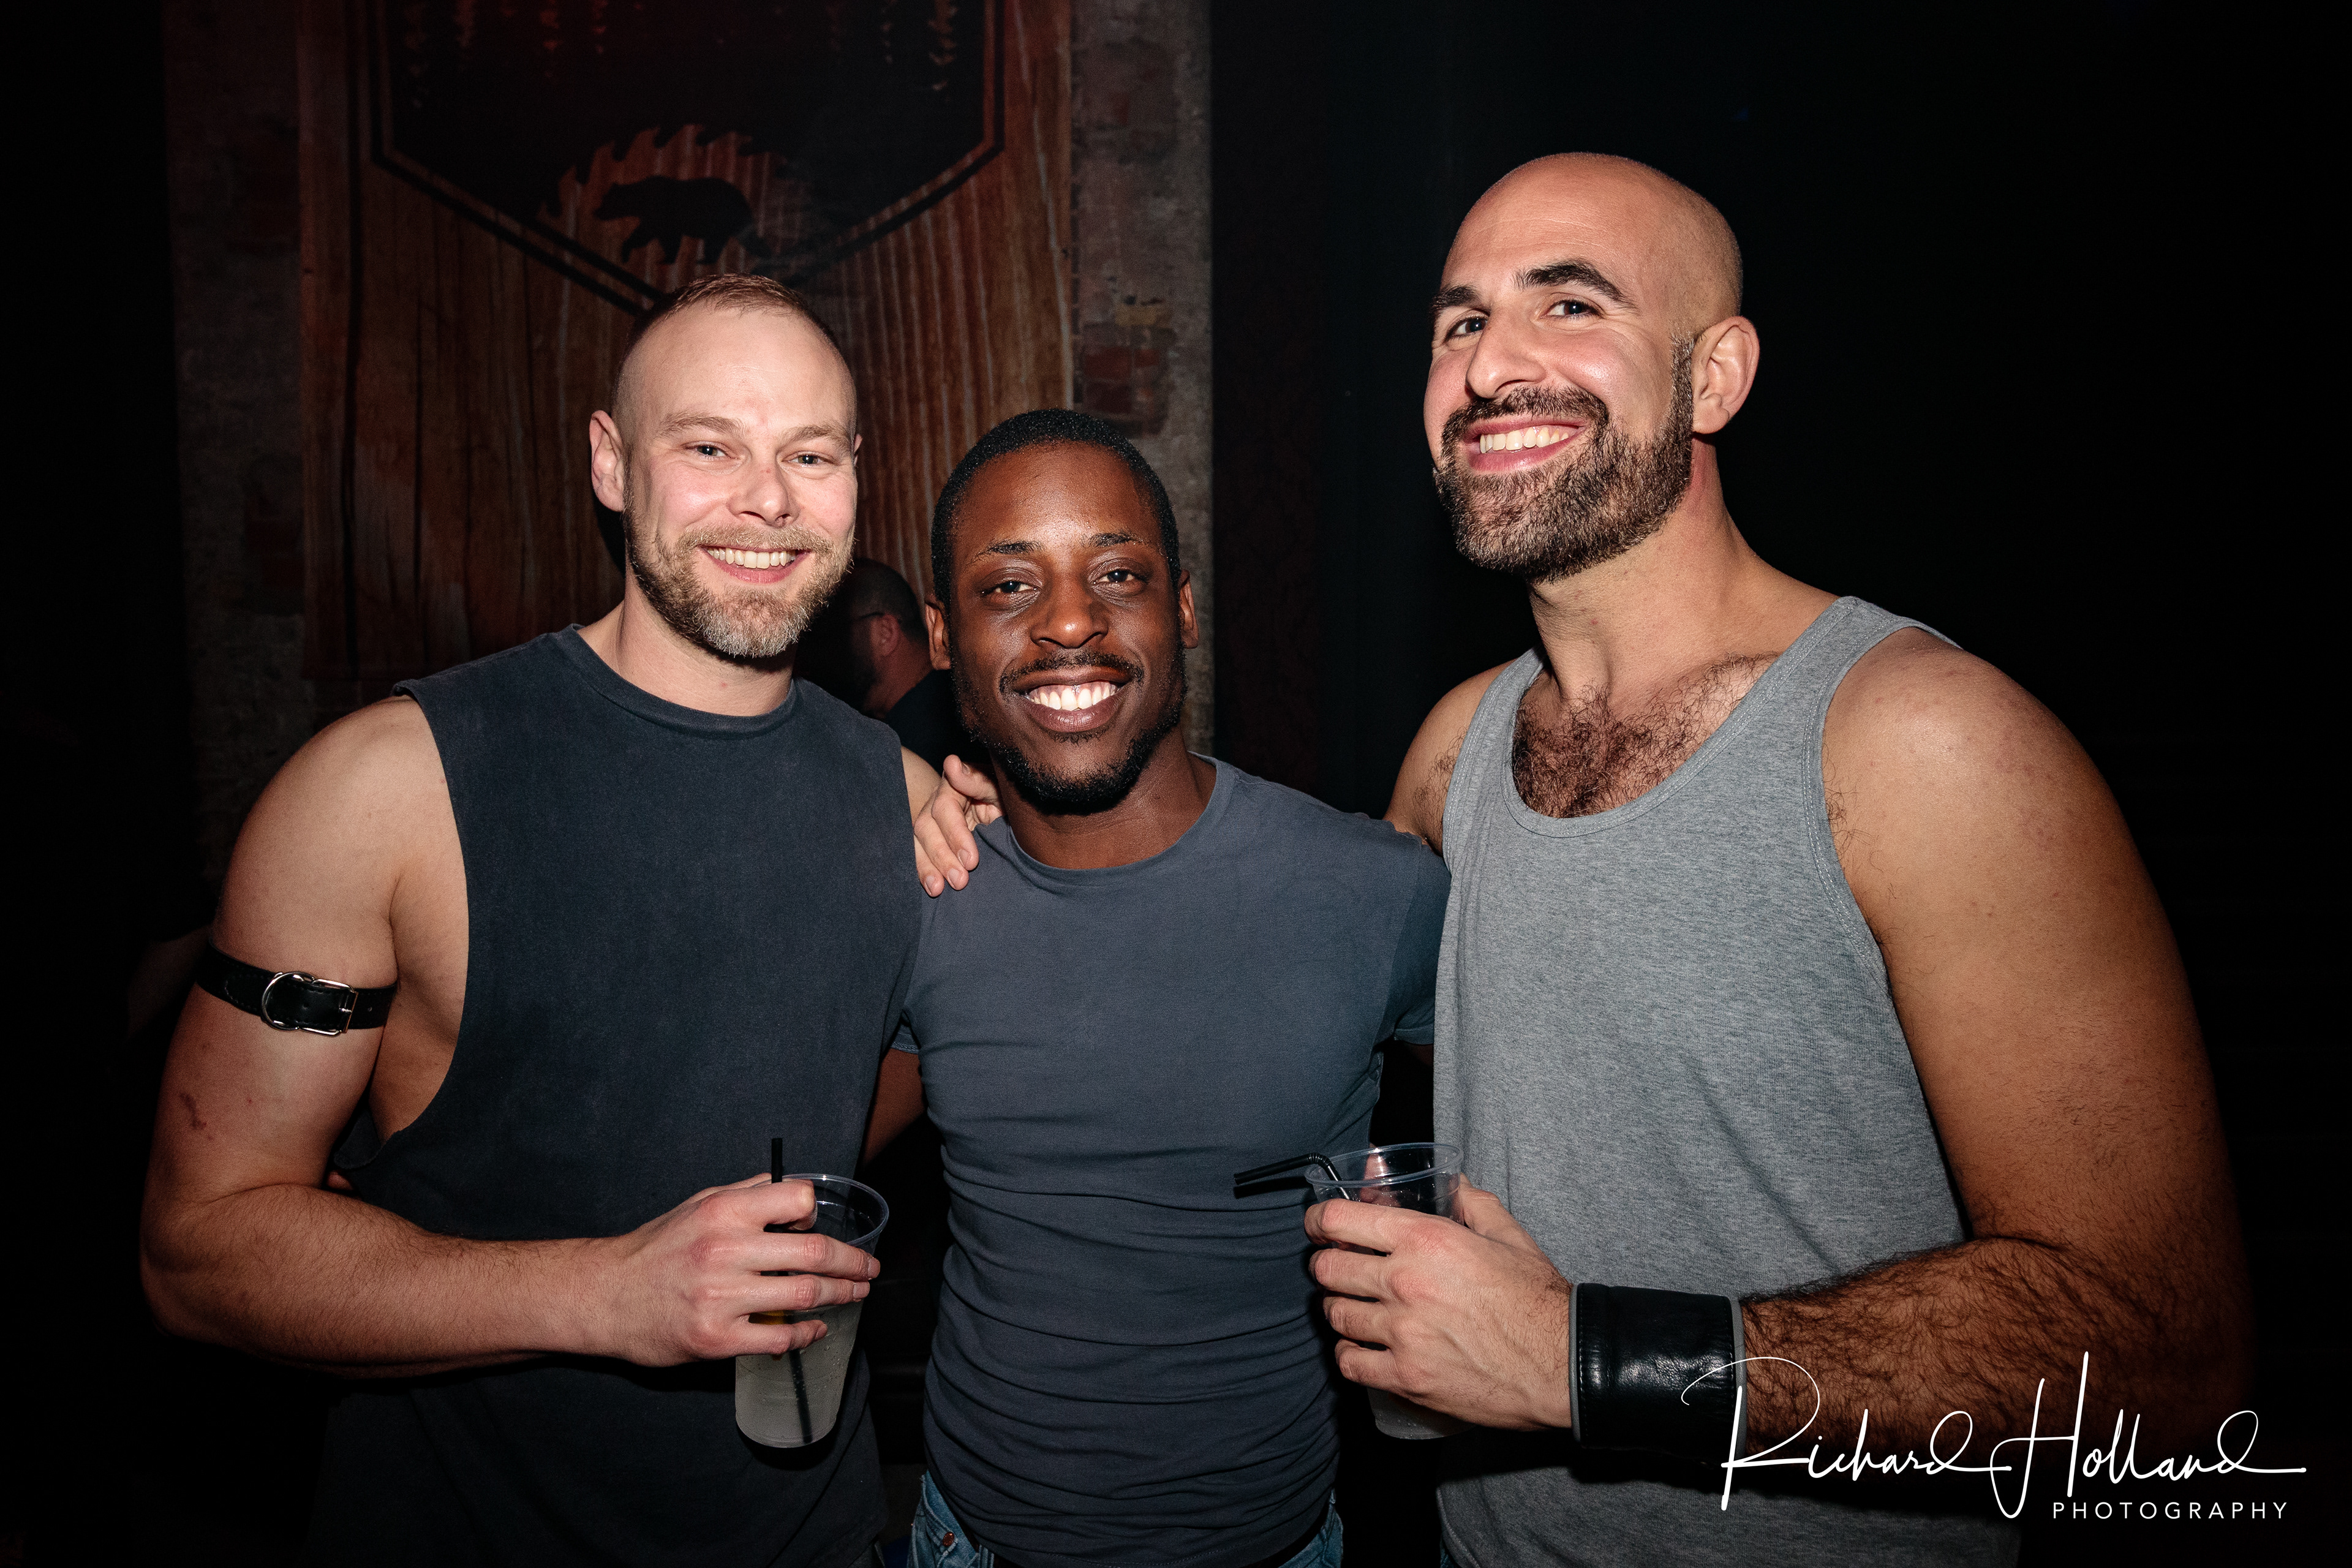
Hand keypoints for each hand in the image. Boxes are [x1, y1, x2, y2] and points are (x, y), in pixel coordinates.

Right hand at [584, 1174, 880, 1365]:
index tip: (819, 1228)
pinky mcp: (715, 1339)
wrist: (605, 1297)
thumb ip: (747, 1195)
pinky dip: (807, 1335)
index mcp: (724, 1212)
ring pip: (804, 1296)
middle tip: (870, 1270)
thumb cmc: (657, 1249)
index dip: (815, 1214)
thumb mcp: (698, 1205)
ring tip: (854, 1296)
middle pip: (813, 1253)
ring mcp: (721, 1298)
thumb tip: (796, 1193)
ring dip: (840, 1297)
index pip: (798, 1199)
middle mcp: (725, 1251)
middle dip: (853, 1263)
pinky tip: (816, 1330)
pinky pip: (779, 1339)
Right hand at [912, 754, 1001, 894]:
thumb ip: (976, 779)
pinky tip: (931, 887)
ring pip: (919, 843)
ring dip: (928, 867)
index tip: (971, 860)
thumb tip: (952, 763)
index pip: (945, 809)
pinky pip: (921, 854)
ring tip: (938, 889)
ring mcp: (934, 823)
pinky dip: (924, 872)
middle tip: (960, 881)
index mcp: (953, 785)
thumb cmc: (1007, 794)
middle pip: (926, 827)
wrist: (1013, 810)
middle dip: (941, 857)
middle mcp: (938, 803)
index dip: (955, 835)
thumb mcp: (999, 785)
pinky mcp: (935, 841)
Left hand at [1307, 1182, 1574, 1429]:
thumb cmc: (1537, 1300)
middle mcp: (1404, 1282)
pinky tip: (1363, 1346)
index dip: (1319, 1220)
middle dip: (1327, 1264)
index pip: (1340, 1220)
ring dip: (1339, 1308)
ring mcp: (1402, 1333)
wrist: (1562, 1365)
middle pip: (1327, 1268)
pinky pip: (1349, 1362)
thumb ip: (1472, 1202)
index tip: (1320, 1226)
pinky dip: (1350, 1353)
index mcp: (1425, 1240)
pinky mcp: (1406, 1377)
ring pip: (1335, 1315)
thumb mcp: (1508, 1236)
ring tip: (1355, 1307)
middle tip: (1337, 1268)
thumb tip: (1452, 1182)